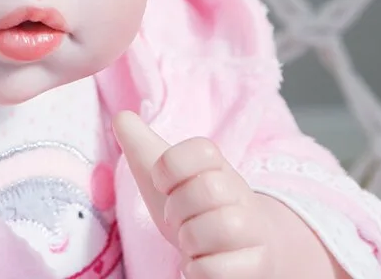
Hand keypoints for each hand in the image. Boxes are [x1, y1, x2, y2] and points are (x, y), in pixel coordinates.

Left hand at [114, 112, 274, 278]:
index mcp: (217, 166)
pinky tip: (199, 265)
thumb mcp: (164, 177)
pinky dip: (199, 270)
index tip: (163, 184)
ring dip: (191, 241)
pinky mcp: (258, 266)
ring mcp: (254, 230)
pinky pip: (222, 269)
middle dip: (178, 210)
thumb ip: (140, 144)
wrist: (237, 250)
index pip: (202, 149)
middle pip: (207, 189)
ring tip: (191, 244)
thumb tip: (121, 117)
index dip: (170, 167)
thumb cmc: (194, 209)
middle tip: (178, 220)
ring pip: (222, 227)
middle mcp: (241, 194)